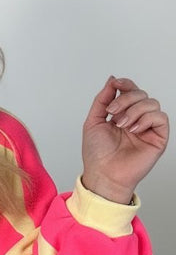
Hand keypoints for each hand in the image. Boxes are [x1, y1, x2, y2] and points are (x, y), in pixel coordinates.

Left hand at [81, 76, 168, 202]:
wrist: (103, 174)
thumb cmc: (97, 154)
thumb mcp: (93, 121)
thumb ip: (102, 99)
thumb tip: (112, 80)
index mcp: (122, 114)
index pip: (131, 91)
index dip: (125, 84)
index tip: (115, 84)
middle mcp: (137, 119)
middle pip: (141, 94)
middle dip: (125, 99)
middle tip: (113, 114)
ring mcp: (148, 128)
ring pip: (151, 103)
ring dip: (134, 110)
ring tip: (121, 125)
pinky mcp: (158, 138)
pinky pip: (160, 117)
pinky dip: (146, 119)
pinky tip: (134, 129)